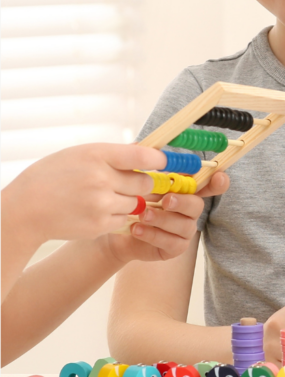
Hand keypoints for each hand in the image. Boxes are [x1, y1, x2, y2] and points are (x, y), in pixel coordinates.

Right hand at [6, 143, 187, 246]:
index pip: (141, 154)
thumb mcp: (81, 153)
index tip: (164, 161)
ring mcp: (101, 204)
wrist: (26, 208)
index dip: (159, 158)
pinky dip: (118, 215)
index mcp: (97, 155)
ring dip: (130, 200)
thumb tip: (147, 151)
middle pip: (145, 182)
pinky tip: (98, 210)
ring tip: (107, 196)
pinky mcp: (100, 225)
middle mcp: (102, 179)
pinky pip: (124, 219)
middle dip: (141, 182)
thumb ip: (113, 154)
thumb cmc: (54, 175)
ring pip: (137, 203)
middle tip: (130, 181)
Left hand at [106, 170, 229, 263]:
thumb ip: (145, 164)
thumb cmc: (131, 199)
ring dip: (163, 219)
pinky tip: (137, 229)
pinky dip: (153, 235)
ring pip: (185, 226)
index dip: (218, 182)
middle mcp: (189, 210)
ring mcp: (184, 230)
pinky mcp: (175, 248)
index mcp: (185, 190)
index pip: (209, 184)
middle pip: (197, 205)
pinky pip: (171, 243)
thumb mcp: (135, 179)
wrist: (114, 227)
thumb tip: (149, 149)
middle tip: (165, 200)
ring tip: (143, 215)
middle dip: (182, 202)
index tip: (218, 176)